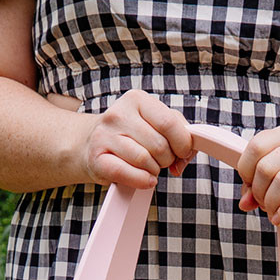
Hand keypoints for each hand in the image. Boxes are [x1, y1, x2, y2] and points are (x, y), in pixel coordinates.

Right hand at [80, 88, 194, 189]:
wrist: (92, 144)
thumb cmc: (131, 135)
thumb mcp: (155, 124)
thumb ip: (178, 132)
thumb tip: (187, 155)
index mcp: (137, 99)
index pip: (169, 123)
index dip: (182, 144)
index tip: (181, 152)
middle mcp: (118, 114)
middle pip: (159, 145)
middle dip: (167, 159)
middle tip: (160, 160)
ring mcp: (105, 135)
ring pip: (144, 160)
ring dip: (154, 170)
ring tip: (149, 168)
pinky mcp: (97, 158)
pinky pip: (127, 173)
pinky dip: (142, 180)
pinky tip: (145, 179)